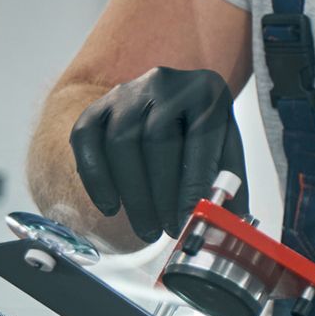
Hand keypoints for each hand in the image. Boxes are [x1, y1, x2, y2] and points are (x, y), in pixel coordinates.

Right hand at [69, 67, 247, 242]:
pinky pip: (85, 140)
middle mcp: (166, 84)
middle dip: (160, 194)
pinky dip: (96, 178)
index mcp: (207, 91)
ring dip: (132, 193)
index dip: (192, 183)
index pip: (199, 138)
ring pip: (120, 143)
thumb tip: (228, 226)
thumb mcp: (226, 149)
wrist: (172, 101)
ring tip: (146, 228)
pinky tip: (110, 207)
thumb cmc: (203, 132)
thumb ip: (229, 183)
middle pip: (157, 140)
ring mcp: (127, 92)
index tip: (188, 219)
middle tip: (165, 231)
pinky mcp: (98, 106)